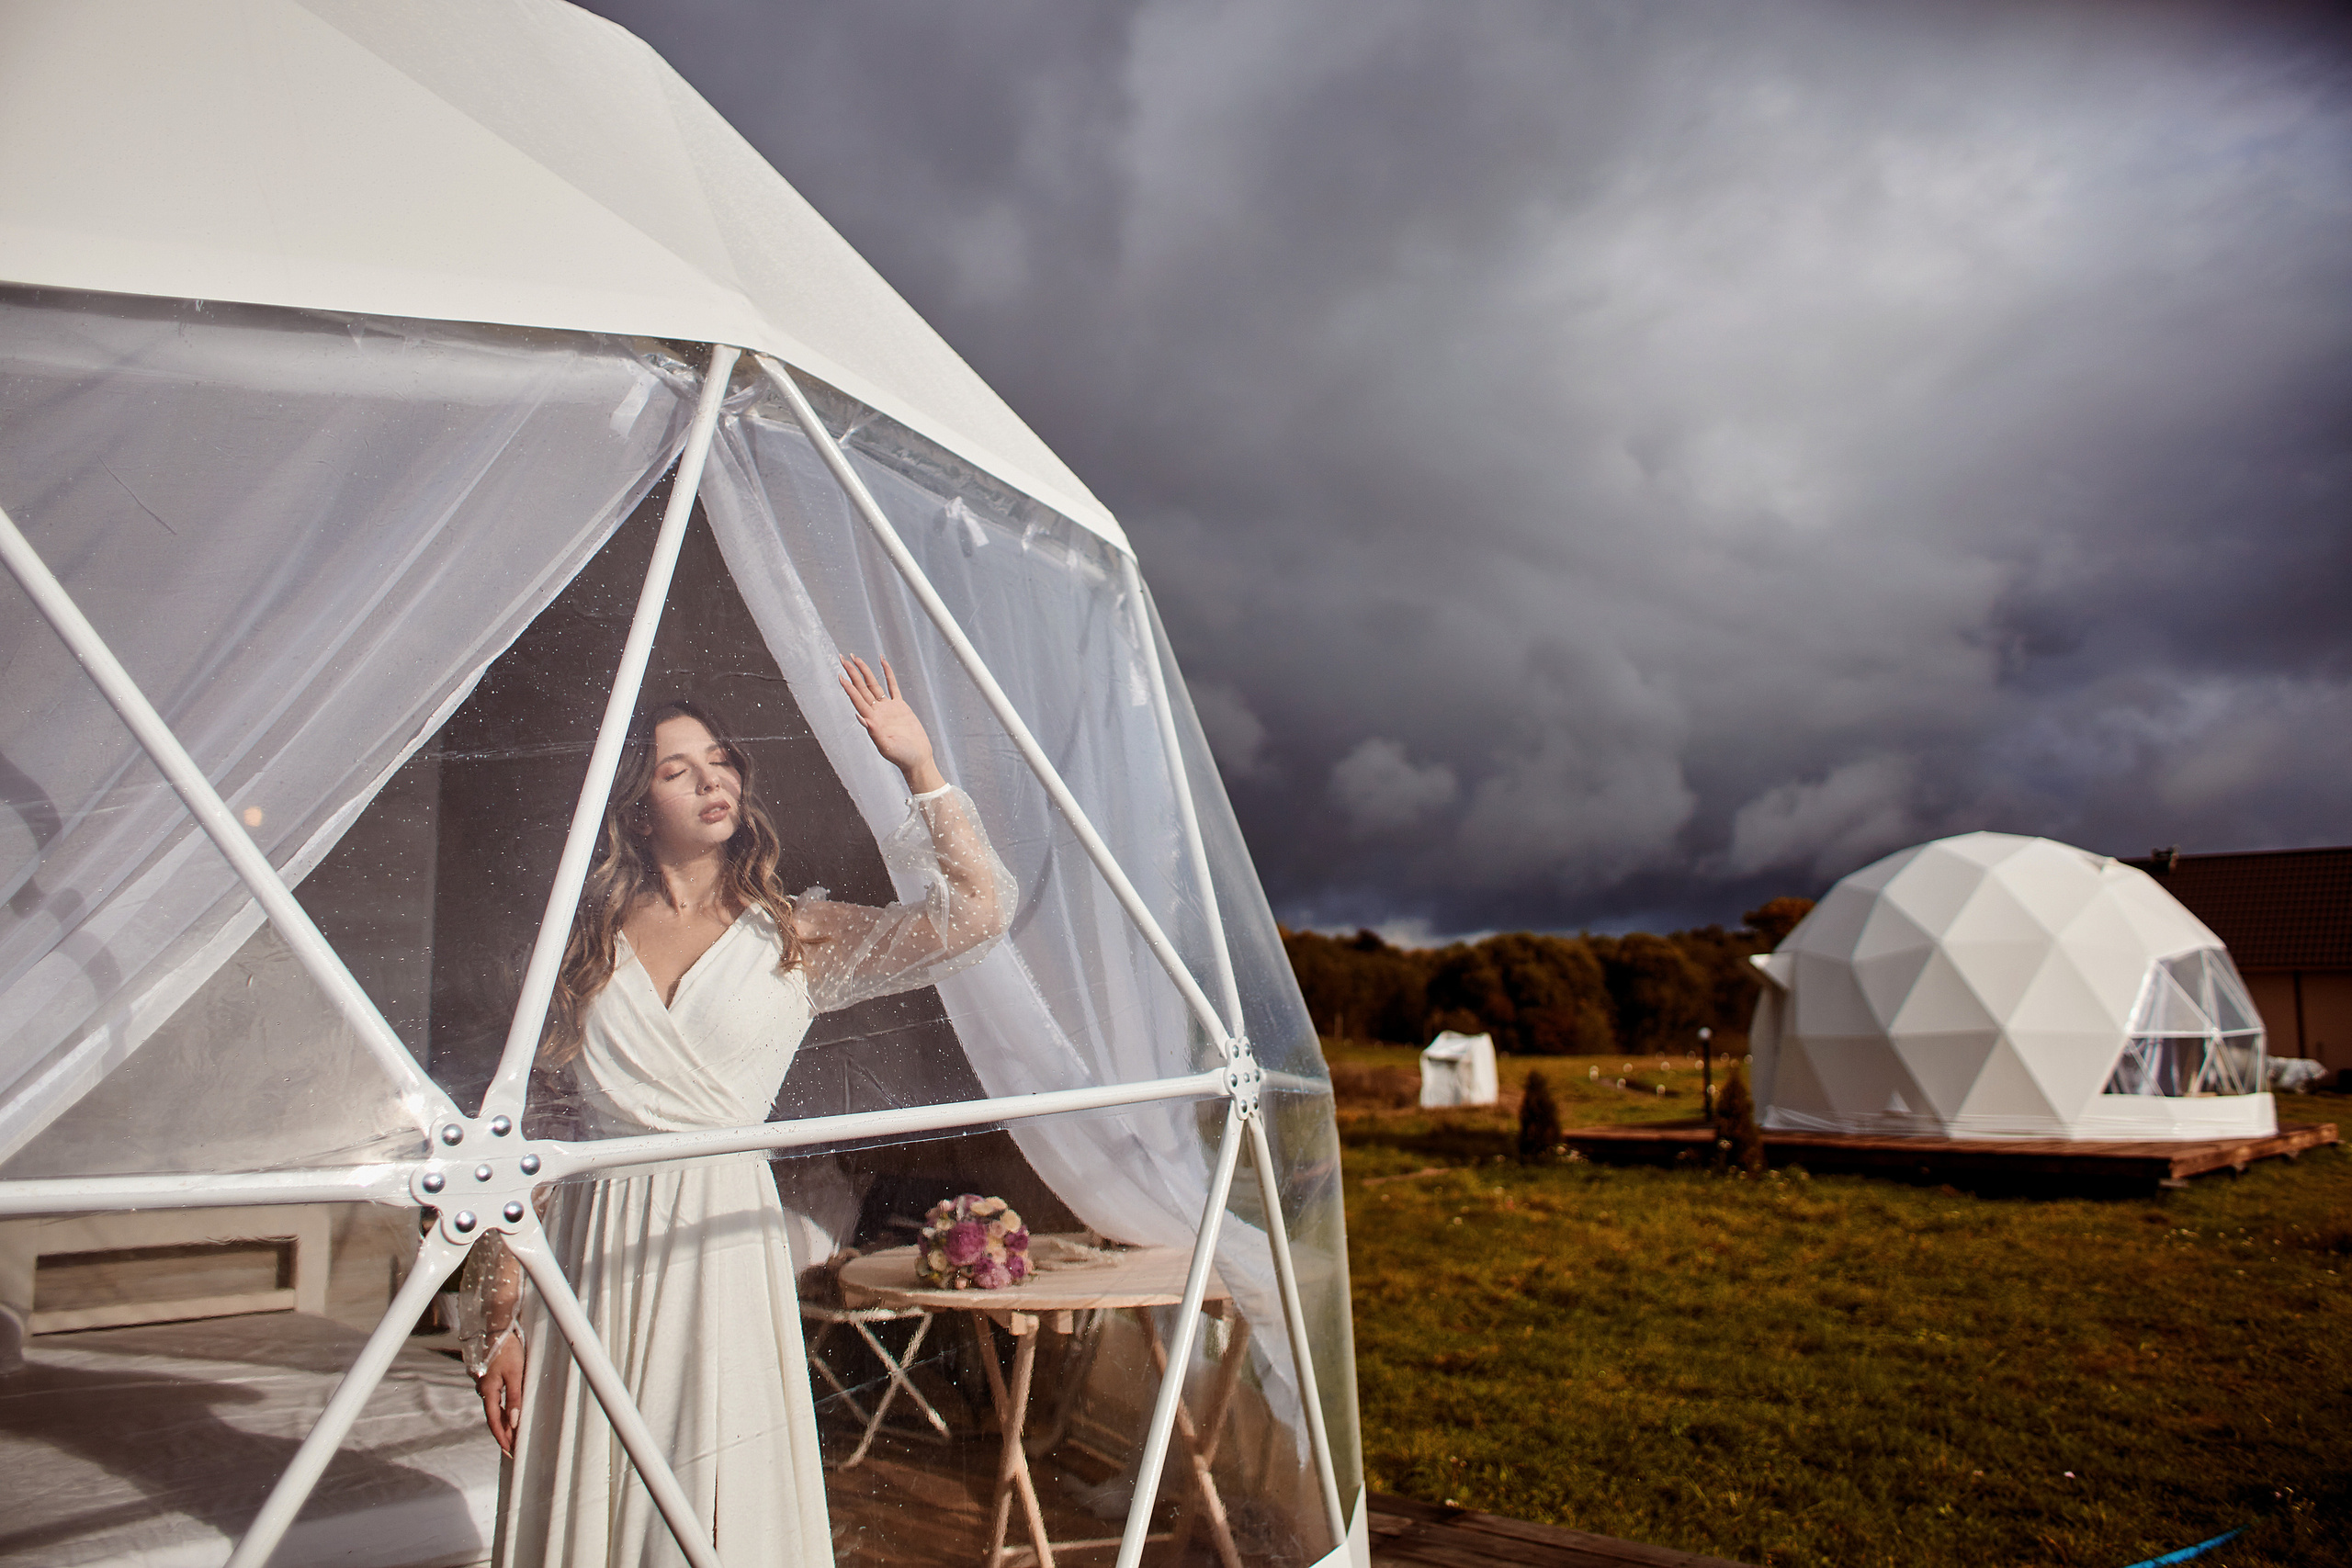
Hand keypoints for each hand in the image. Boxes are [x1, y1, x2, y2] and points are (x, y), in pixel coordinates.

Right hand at [477, 1333, 524, 1455]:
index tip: (509, 1451)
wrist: (498, 1331)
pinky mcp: (490, 1381)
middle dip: (503, 1434)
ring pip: (495, 1410)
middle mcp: (483, 1391)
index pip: (495, 1421)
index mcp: (488, 1391)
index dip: (501, 1437)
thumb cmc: (508, 1351)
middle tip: (513, 1450)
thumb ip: (515, 1397)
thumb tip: (514, 1421)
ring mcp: (485, 1386)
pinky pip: (496, 1401)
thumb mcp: (515, 1374)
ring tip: (514, 1437)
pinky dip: (503, 1412)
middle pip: (494, 1418)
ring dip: (504, 1424)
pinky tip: (510, 1417)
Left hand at [839, 655, 944, 793]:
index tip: (841, 674)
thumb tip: (860, 717)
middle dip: (852, 673)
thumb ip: (874, 732)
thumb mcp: (887, 746)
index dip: (849, 687)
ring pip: (874, 684)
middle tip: (843, 658)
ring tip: (856, 658)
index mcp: (872, 720)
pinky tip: (883, 662)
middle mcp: (877, 712)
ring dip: (865, 671)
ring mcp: (888, 708)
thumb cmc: (902, 756)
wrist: (917, 758)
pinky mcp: (900, 706)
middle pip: (862, 688)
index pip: (857, 699)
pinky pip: (892, 686)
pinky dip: (887, 674)